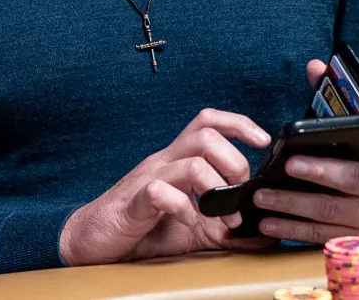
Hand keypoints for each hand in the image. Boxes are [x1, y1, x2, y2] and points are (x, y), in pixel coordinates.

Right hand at [58, 108, 274, 265]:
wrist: (94, 238)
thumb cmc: (144, 228)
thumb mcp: (194, 228)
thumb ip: (227, 228)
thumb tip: (264, 234)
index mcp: (178, 160)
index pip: (208, 121)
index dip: (239, 123)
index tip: (263, 141)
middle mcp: (164, 162)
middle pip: (206, 135)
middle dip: (235, 164)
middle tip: (238, 198)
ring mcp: (149, 178)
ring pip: (191, 161)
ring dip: (216, 190)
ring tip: (222, 217)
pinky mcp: (135, 203)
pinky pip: (161, 193)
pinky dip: (184, 210)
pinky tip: (188, 223)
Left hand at [251, 60, 358, 244]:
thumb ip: (336, 101)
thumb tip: (314, 65)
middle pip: (350, 181)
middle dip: (318, 173)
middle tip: (288, 165)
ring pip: (329, 212)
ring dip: (292, 206)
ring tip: (262, 197)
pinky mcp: (355, 241)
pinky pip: (320, 236)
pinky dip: (292, 231)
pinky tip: (267, 224)